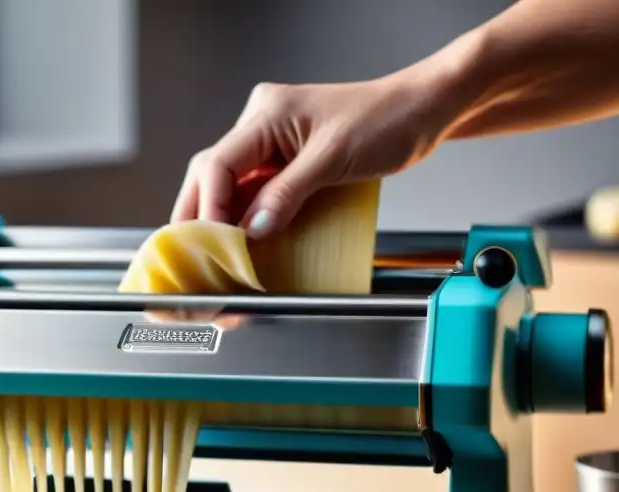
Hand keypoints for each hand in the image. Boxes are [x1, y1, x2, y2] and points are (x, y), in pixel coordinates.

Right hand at [171, 70, 458, 238]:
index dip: (209, 207)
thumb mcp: (333, 160)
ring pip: (230, 185)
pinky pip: (255, 190)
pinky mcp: (285, 159)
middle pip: (212, 174)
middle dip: (201, 216)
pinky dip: (246, 216)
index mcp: (266, 114)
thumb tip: (251, 229)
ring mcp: (271, 142)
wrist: (422, 109)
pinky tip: (244, 239)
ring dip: (222, 220)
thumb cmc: (388, 118)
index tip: (213, 242)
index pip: (217, 164)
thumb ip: (287, 195)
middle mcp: (261, 124)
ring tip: (217, 255)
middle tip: (196, 256)